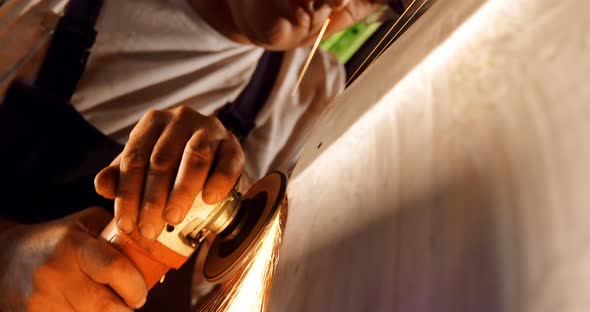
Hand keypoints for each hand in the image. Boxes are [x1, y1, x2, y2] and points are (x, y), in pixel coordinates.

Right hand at [0, 207, 146, 311]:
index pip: (115, 269)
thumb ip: (120, 235)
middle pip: (106, 306)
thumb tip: (155, 255)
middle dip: (124, 308)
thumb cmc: (58, 240)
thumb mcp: (88, 225)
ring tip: (101, 300)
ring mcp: (41, 300)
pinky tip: (81, 307)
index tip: (140, 291)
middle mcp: (55, 272)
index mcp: (73, 244)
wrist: (6, 258)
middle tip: (127, 301)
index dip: (135, 286)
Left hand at [94, 106, 243, 239]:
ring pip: (195, 157)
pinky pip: (228, 162)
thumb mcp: (143, 169)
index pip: (135, 158)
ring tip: (173, 219)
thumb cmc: (174, 165)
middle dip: (153, 199)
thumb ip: (121, 178)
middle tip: (149, 230)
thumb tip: (101, 186)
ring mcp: (210, 129)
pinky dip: (218, 182)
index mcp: (153, 123)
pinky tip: (209, 200)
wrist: (214, 158)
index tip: (126, 224)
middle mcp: (181, 119)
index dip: (128, 194)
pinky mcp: (234, 144)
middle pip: (162, 160)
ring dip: (182, 192)